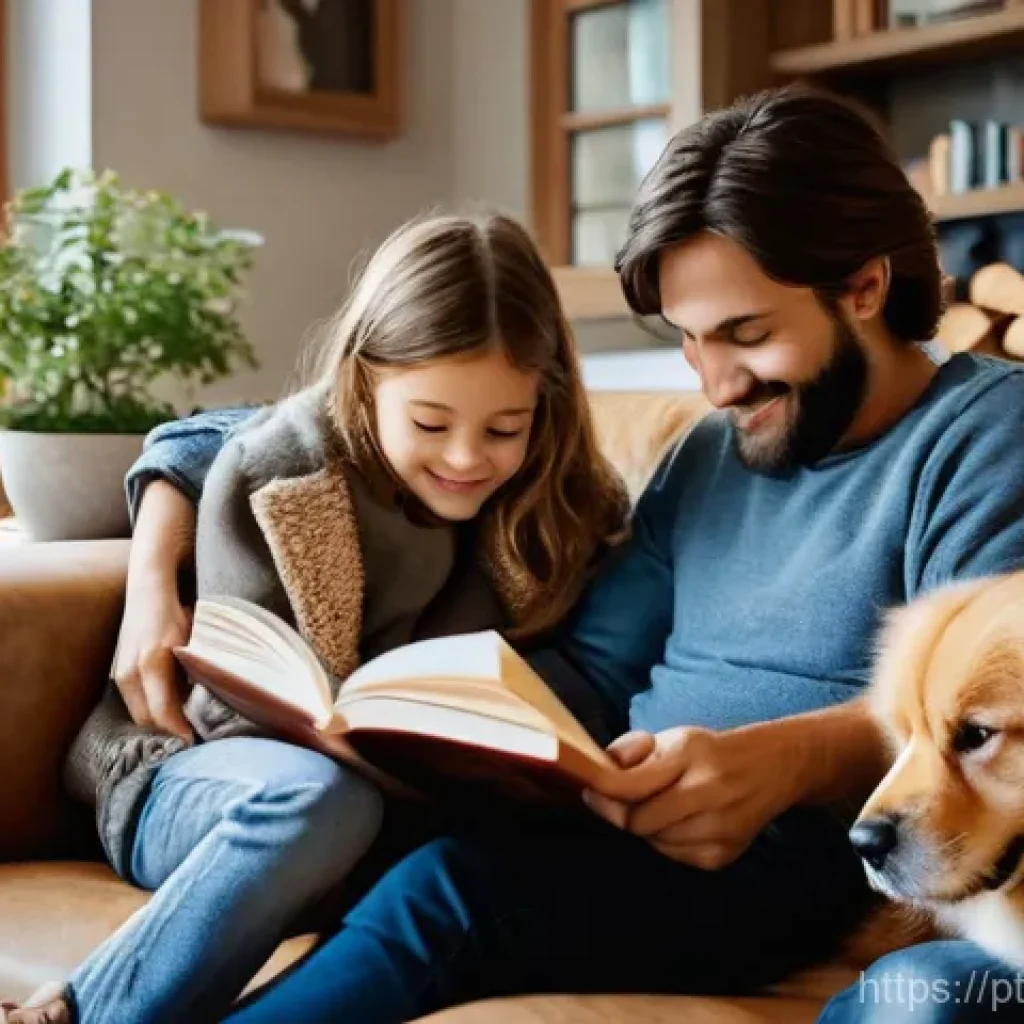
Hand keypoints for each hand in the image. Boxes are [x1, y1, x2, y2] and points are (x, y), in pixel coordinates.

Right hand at [113, 566, 194, 741]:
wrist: (149, 590)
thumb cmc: (178, 613)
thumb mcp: (193, 640)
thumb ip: (198, 669)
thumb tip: (206, 702)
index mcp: (151, 664)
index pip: (163, 713)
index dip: (179, 731)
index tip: (195, 743)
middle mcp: (131, 673)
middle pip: (147, 720)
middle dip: (168, 734)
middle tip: (194, 744)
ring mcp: (121, 673)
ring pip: (139, 713)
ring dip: (159, 726)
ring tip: (183, 733)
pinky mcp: (120, 673)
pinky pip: (135, 703)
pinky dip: (152, 712)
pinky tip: (170, 715)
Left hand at [584, 724, 800, 869]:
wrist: (775, 767)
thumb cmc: (713, 751)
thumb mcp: (675, 738)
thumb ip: (633, 753)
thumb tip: (599, 775)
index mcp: (690, 755)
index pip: (630, 786)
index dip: (603, 793)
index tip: (589, 789)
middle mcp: (707, 793)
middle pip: (637, 822)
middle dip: (621, 812)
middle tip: (621, 800)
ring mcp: (718, 829)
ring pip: (653, 842)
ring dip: (646, 827)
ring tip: (663, 805)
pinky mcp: (723, 855)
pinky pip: (673, 855)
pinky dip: (667, 840)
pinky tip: (683, 821)